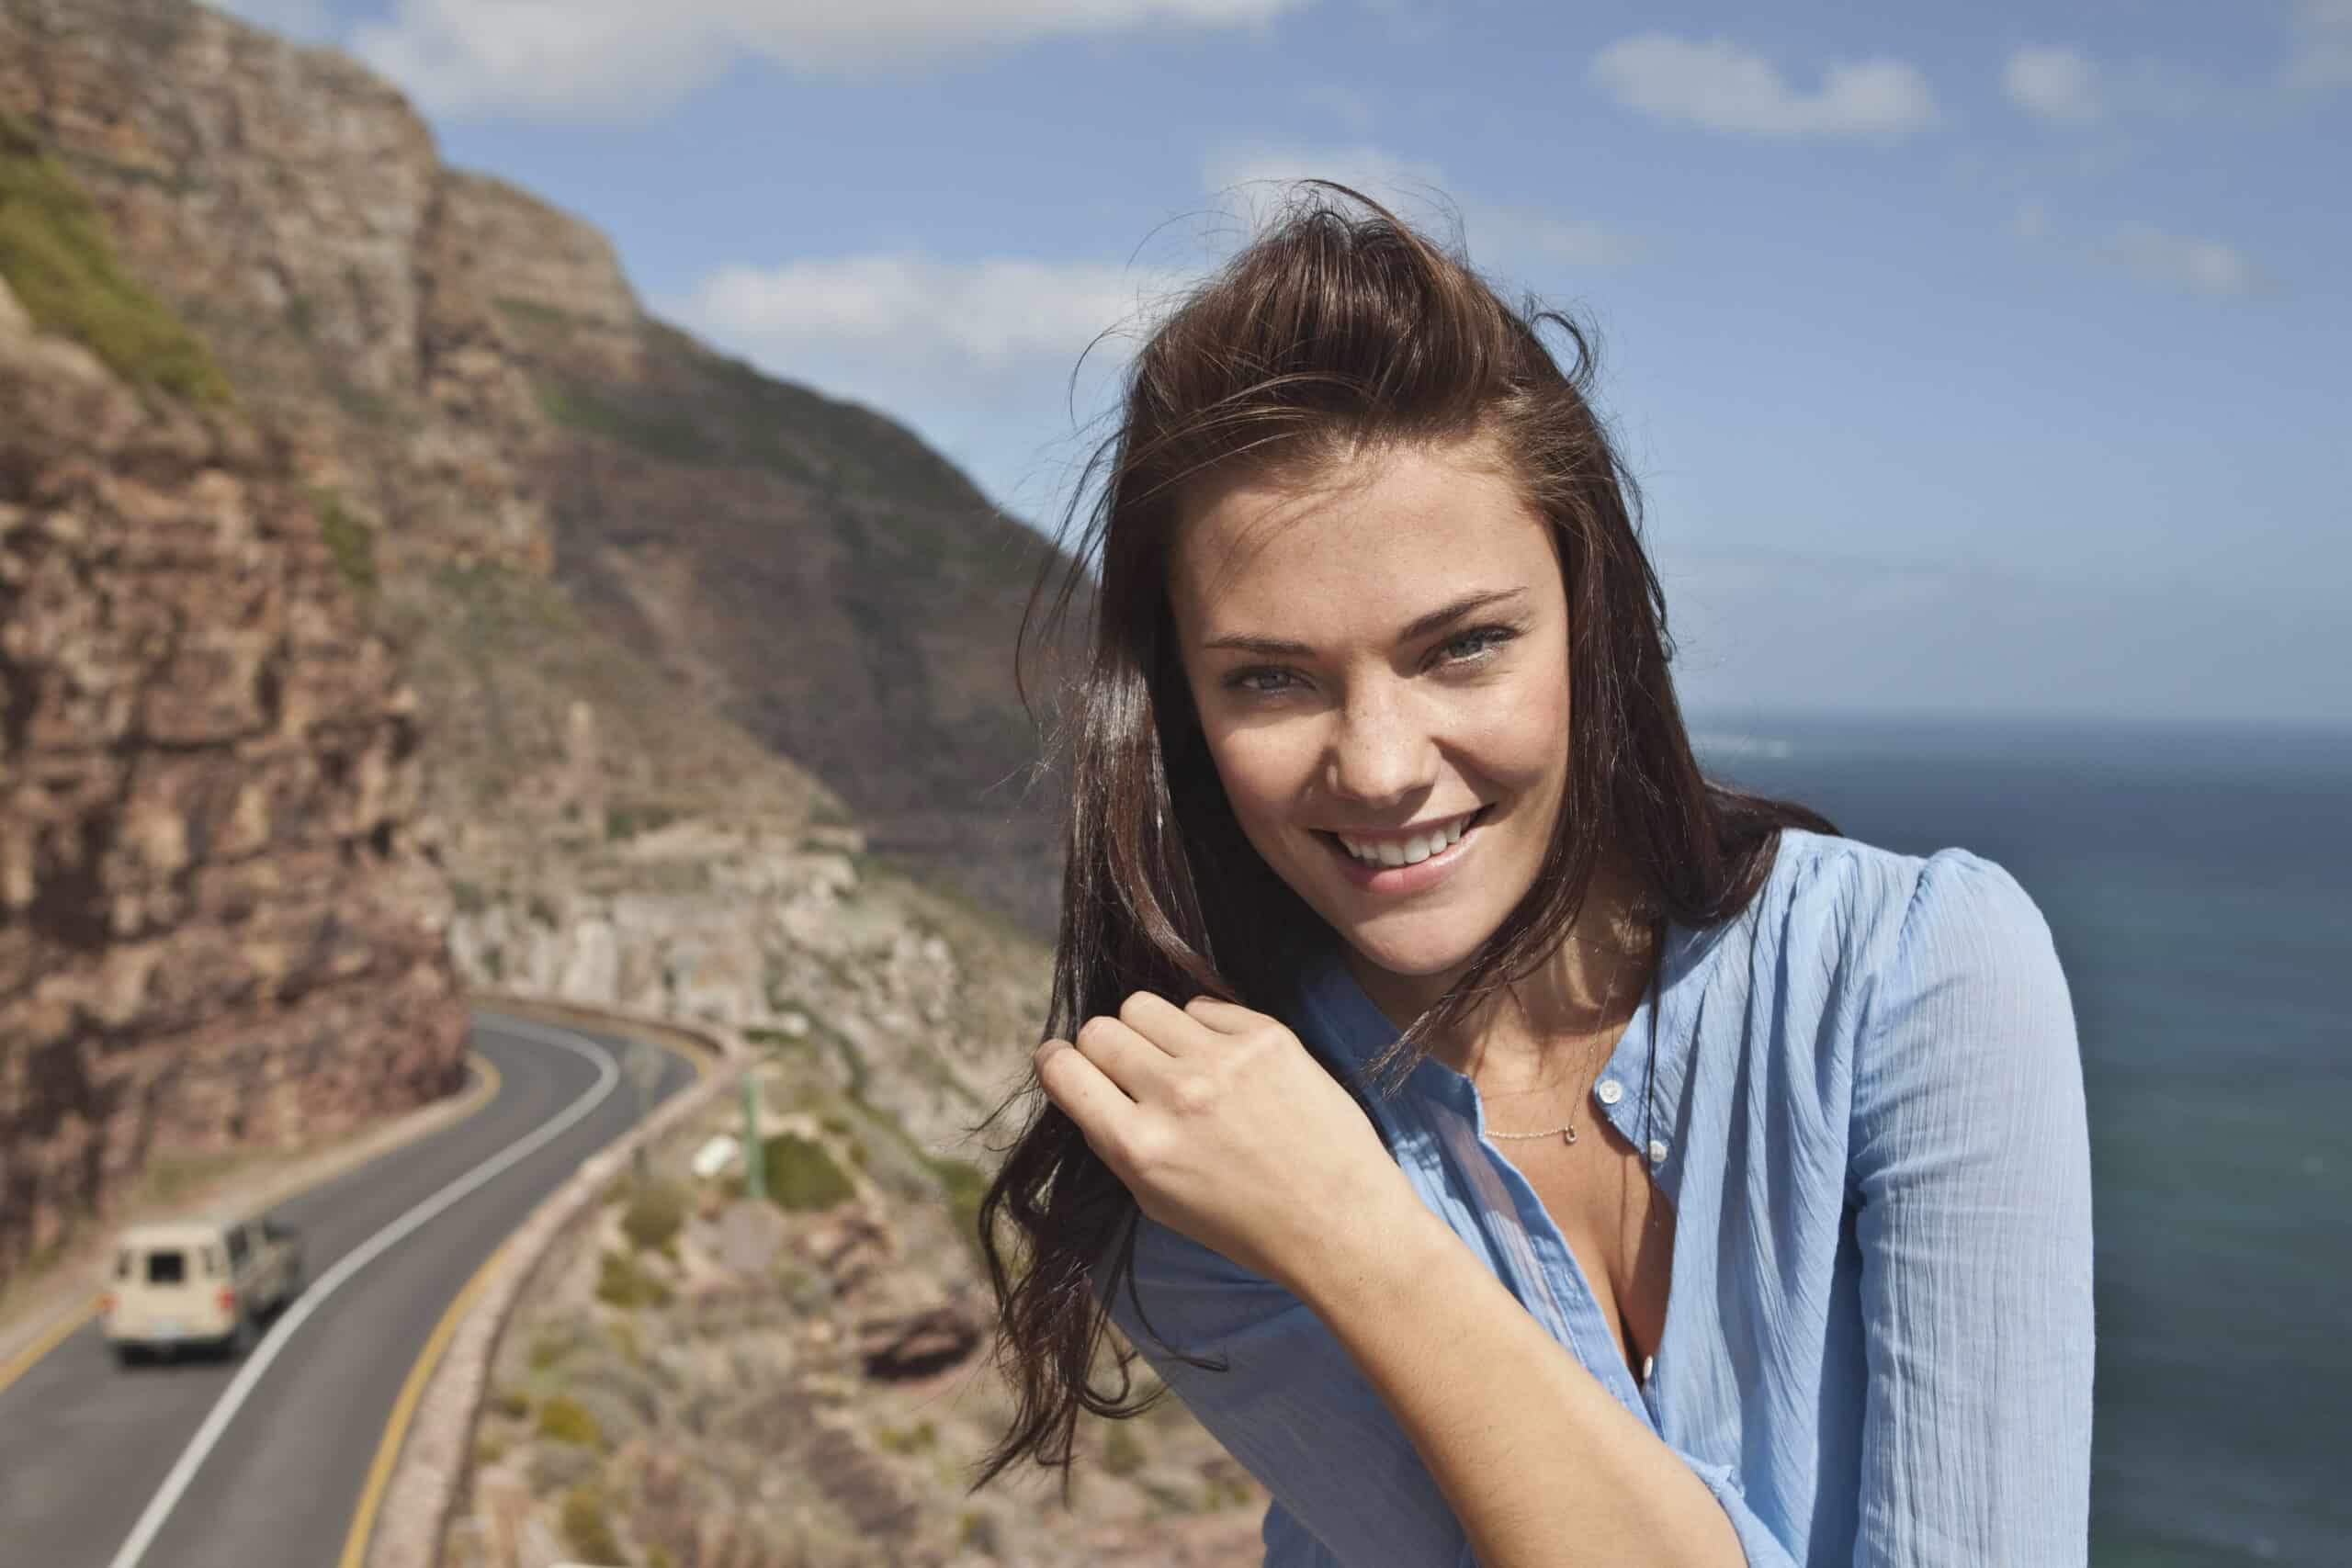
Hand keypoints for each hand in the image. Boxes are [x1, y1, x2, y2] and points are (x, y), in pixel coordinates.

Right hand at [1035, 992, 1413, 1293]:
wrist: (1340, 1220)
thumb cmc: (1245, 1223)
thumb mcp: (1158, 1200)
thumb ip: (1115, 1138)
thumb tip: (1085, 1079)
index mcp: (1139, 1148)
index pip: (1063, 1069)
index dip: (1058, 1063)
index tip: (1066, 1065)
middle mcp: (1175, 1096)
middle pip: (1100, 1030)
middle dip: (1104, 1049)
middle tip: (1131, 1072)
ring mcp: (1223, 1060)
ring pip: (1144, 1006)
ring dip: (1150, 1032)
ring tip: (1178, 1063)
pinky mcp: (1266, 1035)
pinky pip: (1203, 1006)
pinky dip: (1204, 1029)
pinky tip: (1227, 1065)